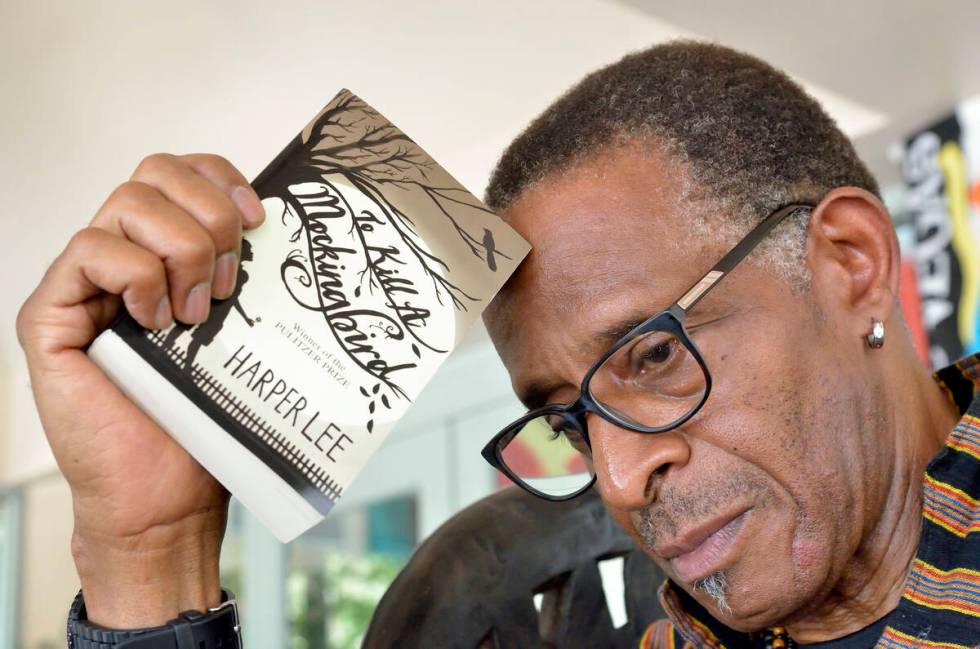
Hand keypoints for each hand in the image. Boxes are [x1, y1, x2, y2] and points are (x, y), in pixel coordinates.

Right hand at [16, 153, 265, 626]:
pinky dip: (137, 277)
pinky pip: (90, 250)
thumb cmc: (204, 418)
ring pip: (128, 202)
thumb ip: (243, 271)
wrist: (167, 491)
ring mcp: (82, 282)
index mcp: (163, 252)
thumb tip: (284, 224)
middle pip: (155, 171)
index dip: (223, 178)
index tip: (260, 220)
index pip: (182, 171)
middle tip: (232, 282)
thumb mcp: (241, 330)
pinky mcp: (50, 313)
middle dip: (210, 216)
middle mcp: (120, 256)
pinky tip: (155, 323)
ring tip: (197, 314)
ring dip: (182, 252)